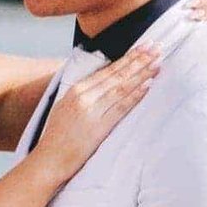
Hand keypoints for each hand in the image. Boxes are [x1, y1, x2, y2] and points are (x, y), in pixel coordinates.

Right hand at [29, 42, 160, 179]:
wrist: (48, 160)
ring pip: (121, 87)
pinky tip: (148, 85)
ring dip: (141, 73)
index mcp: (76, 90)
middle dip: (139, 59)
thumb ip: (83, 95)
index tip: (143, 47)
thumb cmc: (57, 138)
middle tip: (156, 47)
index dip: (128, 57)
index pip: (108, 70)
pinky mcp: (98, 127)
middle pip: (117, 74)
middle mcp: (84, 96)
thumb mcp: (66, 108)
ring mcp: (91, 111)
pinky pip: (120, 107)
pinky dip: (135, 95)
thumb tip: (103, 84)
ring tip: (157, 62)